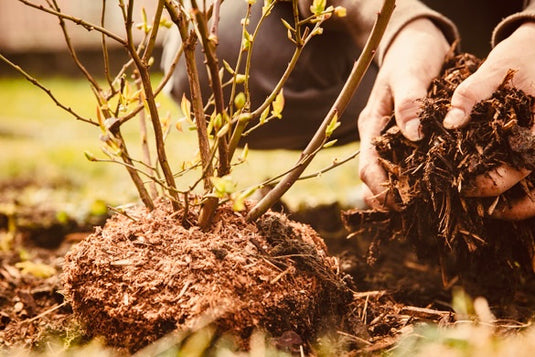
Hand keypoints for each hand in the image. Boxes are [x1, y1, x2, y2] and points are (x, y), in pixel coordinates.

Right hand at [358, 18, 449, 209]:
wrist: (414, 42)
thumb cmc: (411, 56)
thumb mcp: (410, 74)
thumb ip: (409, 103)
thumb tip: (414, 135)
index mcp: (372, 125)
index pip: (367, 167)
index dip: (380, 189)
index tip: (400, 203)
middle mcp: (378, 137)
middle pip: (373, 178)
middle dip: (386, 198)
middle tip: (410, 212)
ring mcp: (390, 138)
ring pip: (386, 175)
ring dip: (397, 193)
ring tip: (418, 207)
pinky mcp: (405, 137)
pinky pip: (403, 164)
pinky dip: (411, 180)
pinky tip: (427, 189)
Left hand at [442, 22, 534, 219]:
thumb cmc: (520, 57)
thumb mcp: (495, 69)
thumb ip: (471, 95)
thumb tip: (450, 123)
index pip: (519, 170)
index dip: (490, 185)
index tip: (462, 188)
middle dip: (504, 205)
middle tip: (470, 205)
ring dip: (514, 205)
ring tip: (481, 208)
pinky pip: (532, 181)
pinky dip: (516, 192)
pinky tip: (489, 191)